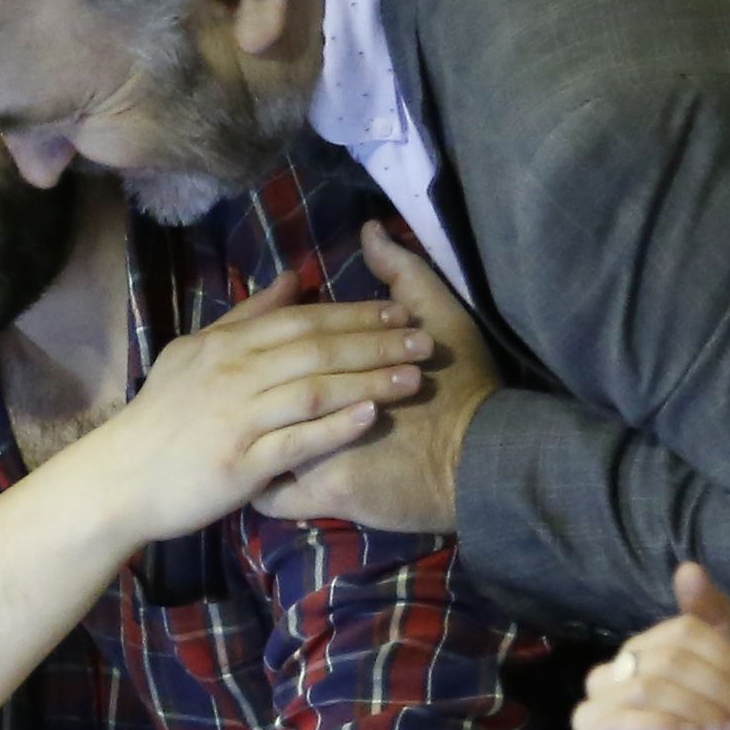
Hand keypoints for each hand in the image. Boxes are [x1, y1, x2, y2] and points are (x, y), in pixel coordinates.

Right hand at [65, 269, 433, 542]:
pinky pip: (297, 441)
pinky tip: (372, 417)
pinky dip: (336, 427)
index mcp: (226, 345)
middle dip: (376, 342)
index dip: (354, 313)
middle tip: (425, 339)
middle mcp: (234, 374)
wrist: (120, 479)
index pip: (300, 320)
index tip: (401, 310)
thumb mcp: (195, 353)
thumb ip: (247, 316)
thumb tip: (295, 278)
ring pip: (313, 389)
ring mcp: (238, 419)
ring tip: (415, 376)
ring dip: (369, 380)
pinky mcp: (241, 464)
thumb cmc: (163, 418)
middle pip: (316, 349)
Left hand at [257, 223, 494, 534]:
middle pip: (259, 398)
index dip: (260, 351)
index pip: (275, 347)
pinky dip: (269, 493)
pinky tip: (264, 486)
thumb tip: (371, 232)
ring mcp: (317, 450)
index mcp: (334, 360)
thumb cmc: (463, 386)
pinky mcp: (324, 496)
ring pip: (257, 449)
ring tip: (248, 444)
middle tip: (244, 405)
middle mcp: (316, 402)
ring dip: (252, 447)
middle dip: (246, 402)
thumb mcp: (439, 314)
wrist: (486, 459)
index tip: (259, 363)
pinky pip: (274, 498)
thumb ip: (402, 272)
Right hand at [567, 564, 729, 729]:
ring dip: (702, 709)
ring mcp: (592, 718)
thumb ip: (713, 628)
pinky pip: (617, 725)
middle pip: (665, 657)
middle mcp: (607, 680)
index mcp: (638, 658)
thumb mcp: (729, 686)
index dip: (728, 659)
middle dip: (720, 688)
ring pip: (647, 686)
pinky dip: (662, 725)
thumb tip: (689, 567)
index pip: (680, 631)